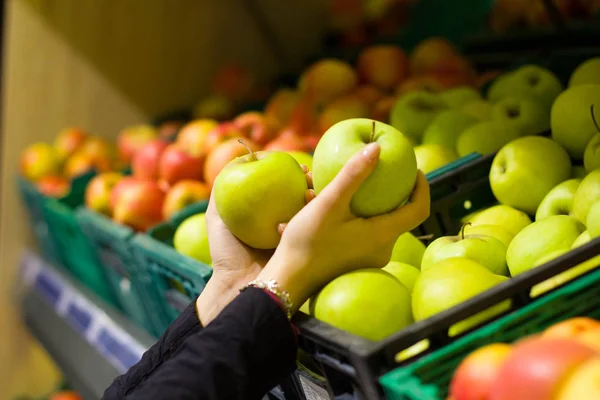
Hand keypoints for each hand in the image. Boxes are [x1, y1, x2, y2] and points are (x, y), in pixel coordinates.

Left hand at [196, 166, 314, 324]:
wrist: (237, 285)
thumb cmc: (225, 252)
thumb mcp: (217, 216)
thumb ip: (221, 189)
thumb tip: (237, 158)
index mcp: (267, 213)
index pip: (283, 187)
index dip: (292, 174)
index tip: (297, 166)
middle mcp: (284, 221)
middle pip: (301, 195)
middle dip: (311, 182)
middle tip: (310, 174)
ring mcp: (295, 235)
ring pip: (310, 210)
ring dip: (316, 196)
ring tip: (312, 189)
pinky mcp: (302, 247)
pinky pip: (311, 228)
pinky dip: (315, 215)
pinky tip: (313, 205)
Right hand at [256, 143, 429, 311]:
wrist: (288, 280)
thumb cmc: (308, 242)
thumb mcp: (329, 203)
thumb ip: (353, 174)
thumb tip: (377, 148)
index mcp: (383, 235)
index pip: (419, 209)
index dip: (422, 187)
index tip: (414, 170)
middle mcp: (382, 250)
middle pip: (398, 215)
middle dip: (389, 192)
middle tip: (376, 172)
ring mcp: (369, 260)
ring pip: (378, 224)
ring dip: (366, 204)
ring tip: (342, 188)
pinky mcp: (355, 263)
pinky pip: (364, 234)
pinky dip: (354, 218)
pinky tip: (329, 209)